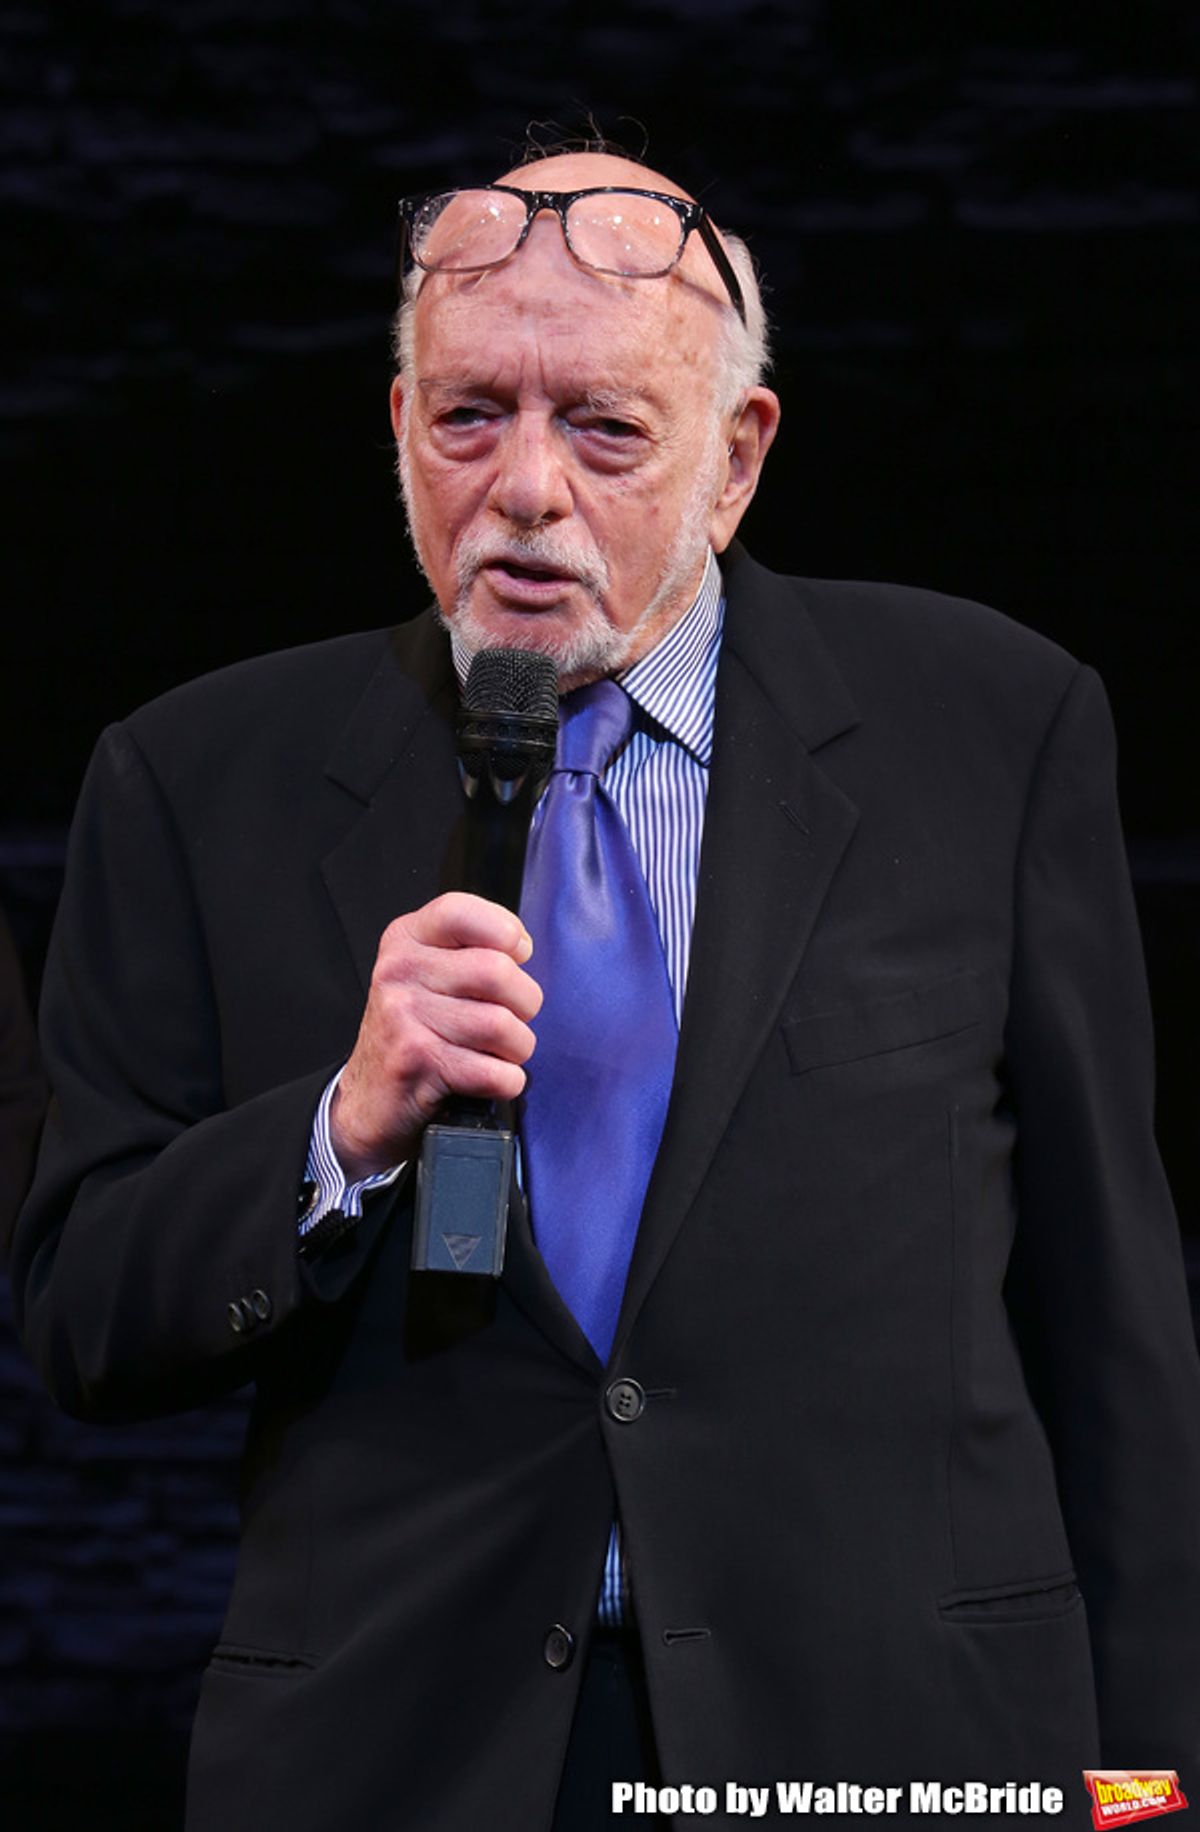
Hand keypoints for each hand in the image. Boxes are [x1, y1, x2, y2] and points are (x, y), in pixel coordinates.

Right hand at [330, 892, 541, 1179]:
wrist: (369, 1099)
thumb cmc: (412, 1032)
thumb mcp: (426, 974)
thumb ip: (468, 950)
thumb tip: (521, 946)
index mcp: (406, 940)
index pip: (462, 912)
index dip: (505, 931)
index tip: (515, 956)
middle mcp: (399, 972)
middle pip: (497, 971)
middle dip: (525, 1001)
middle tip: (513, 1016)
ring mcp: (404, 1017)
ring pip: (502, 1025)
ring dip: (517, 1048)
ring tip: (499, 1052)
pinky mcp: (417, 1062)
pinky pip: (496, 1072)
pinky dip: (506, 1082)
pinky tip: (487, 1078)